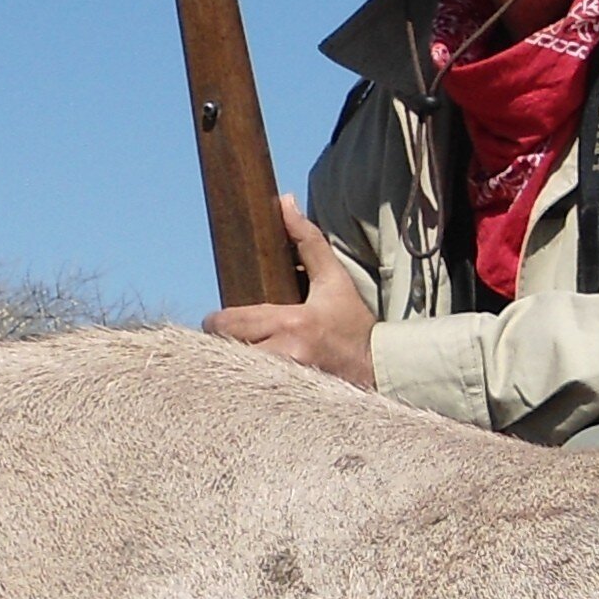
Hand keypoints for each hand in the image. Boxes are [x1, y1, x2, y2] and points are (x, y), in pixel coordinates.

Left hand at [205, 197, 377, 390]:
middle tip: (231, 338)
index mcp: (293, 322)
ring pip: (236, 373)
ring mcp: (287, 380)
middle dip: (224, 342)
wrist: (379, 369)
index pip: (229, 323)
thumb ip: (307, 241)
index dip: (218, 321)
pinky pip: (252, 391)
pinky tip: (252, 378)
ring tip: (242, 356)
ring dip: (234, 364)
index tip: (224, 320)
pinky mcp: (290, 396)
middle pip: (226, 350)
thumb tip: (285, 202)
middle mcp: (287, 353)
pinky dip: (247, 384)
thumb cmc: (354, 323)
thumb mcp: (334, 279)